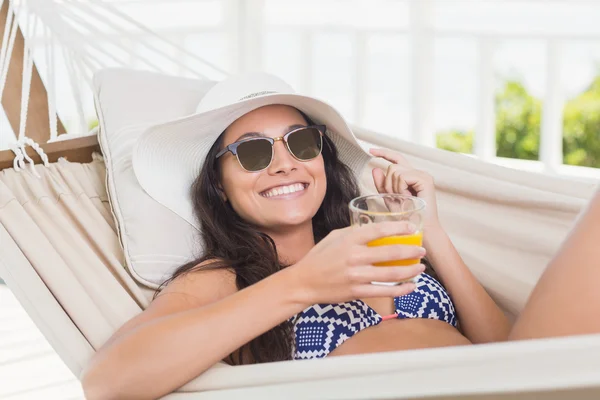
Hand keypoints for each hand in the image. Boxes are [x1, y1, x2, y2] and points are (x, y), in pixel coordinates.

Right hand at [290, 221, 425, 304]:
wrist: (304, 281)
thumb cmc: (319, 257)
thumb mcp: (334, 236)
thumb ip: (355, 232)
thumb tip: (377, 228)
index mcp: (349, 240)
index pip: (379, 230)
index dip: (398, 228)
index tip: (412, 229)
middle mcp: (354, 257)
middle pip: (390, 253)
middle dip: (411, 251)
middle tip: (422, 250)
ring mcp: (356, 276)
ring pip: (391, 274)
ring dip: (410, 271)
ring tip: (420, 268)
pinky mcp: (357, 292)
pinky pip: (384, 292)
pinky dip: (400, 290)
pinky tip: (411, 286)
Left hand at [369, 147, 440, 230]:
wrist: (420, 229)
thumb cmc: (406, 217)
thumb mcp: (389, 199)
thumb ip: (382, 185)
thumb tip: (375, 169)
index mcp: (410, 176)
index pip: (396, 159)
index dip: (383, 153)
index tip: (370, 150)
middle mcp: (417, 172)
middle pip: (391, 167)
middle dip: (387, 184)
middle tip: (396, 198)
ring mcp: (422, 175)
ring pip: (395, 171)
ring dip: (393, 188)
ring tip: (403, 200)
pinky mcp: (425, 179)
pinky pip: (402, 176)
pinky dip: (400, 188)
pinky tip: (407, 198)